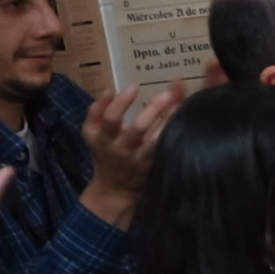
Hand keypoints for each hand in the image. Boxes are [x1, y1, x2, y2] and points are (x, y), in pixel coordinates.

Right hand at [74, 82, 184, 230]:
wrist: (116, 187)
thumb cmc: (103, 152)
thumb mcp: (91, 133)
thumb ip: (97, 111)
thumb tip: (109, 89)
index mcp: (103, 139)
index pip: (111, 119)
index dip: (121, 103)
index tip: (134, 86)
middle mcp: (123, 149)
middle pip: (138, 129)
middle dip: (153, 110)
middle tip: (168, 93)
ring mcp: (141, 158)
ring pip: (158, 138)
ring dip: (170, 120)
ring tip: (180, 102)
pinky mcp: (155, 164)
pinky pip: (166, 145)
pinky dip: (175, 130)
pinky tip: (183, 116)